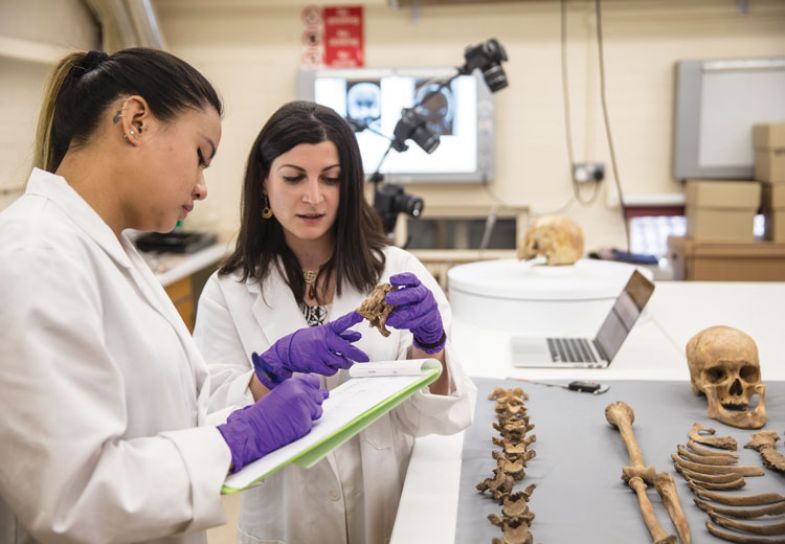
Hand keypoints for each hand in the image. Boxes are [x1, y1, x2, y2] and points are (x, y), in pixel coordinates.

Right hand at [218, 375, 327, 471]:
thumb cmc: (263, 414)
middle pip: (318, 397)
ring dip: (308, 415)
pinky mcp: (305, 422)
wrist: (253, 430)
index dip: (312, 389)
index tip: (308, 394)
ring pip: (317, 410)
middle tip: (295, 410)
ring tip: (291, 418)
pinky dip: (303, 426)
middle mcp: (300, 393)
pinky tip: (291, 426)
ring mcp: (304, 407)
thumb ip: (297, 390)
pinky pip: (311, 423)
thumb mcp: (280, 394)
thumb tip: (321, 393)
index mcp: (293, 383)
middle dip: (311, 404)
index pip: (314, 382)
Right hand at [252, 311, 368, 388]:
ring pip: (341, 362)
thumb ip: (342, 335)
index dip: (353, 317)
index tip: (362, 313)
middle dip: (358, 355)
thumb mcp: (324, 334)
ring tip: (340, 360)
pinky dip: (333, 370)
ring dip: (344, 363)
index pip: (342, 322)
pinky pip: (332, 371)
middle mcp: (324, 340)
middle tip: (364, 358)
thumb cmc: (307, 341)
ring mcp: (319, 352)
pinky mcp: (315, 364)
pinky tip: (328, 365)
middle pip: (346, 348)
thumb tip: (357, 336)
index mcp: (327, 330)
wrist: (287, 350)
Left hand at [385, 272, 445, 353]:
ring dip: (401, 315)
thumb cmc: (412, 308)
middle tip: (387, 298)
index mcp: (417, 285)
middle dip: (400, 296)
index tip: (391, 280)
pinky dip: (406, 324)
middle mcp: (425, 293)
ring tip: (389, 320)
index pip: (411, 278)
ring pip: (416, 310)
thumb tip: (378, 301)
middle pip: (414, 294)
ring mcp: (430, 305)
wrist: (429, 322)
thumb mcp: (403, 301)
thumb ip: (394, 299)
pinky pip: (418, 321)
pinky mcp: (432, 318)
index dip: (402, 278)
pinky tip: (397, 325)